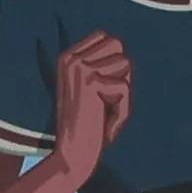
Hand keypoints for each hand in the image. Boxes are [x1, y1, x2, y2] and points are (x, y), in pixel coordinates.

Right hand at [50, 30, 132, 185]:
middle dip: (121, 74)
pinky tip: (106, 126)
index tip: (103, 89)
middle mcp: (70, 58)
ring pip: (124, 64)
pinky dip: (122, 111)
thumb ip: (101, 65)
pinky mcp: (90, 82)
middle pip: (117, 45)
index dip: (114, 61)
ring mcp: (78, 68)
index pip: (105, 37)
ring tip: (104, 113)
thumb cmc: (87, 126)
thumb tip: (117, 42)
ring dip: (122, 95)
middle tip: (106, 100)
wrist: (72, 156)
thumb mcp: (90, 89)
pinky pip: (124, 88)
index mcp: (67, 57)